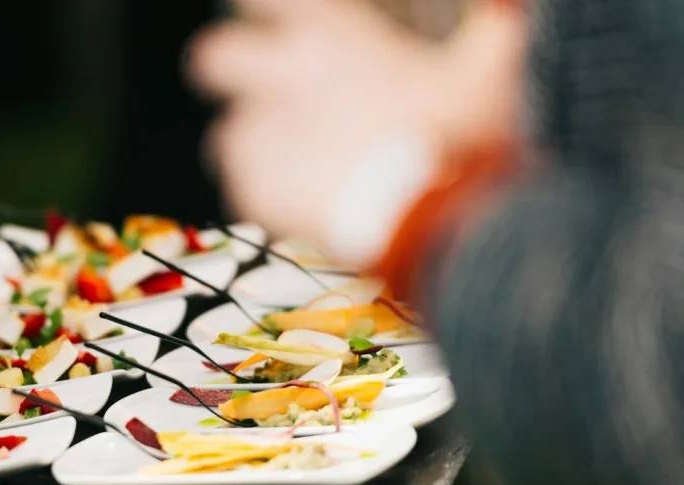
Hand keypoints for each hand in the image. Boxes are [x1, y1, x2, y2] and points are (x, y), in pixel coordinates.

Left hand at [189, 0, 525, 266]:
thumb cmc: (459, 143)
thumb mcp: (491, 77)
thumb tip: (507, 3)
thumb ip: (495, 30)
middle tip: (263, 90)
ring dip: (255, 143)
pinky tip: (303, 203)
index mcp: (329, 38)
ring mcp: (259, 138)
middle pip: (213, 57)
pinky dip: (265, 193)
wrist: (426, 225)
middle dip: (229, 70)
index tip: (264, 16)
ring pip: (229, 131)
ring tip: (300, 164)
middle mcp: (279, 80)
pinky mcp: (252, 192)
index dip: (259, 6)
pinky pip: (242, 186)